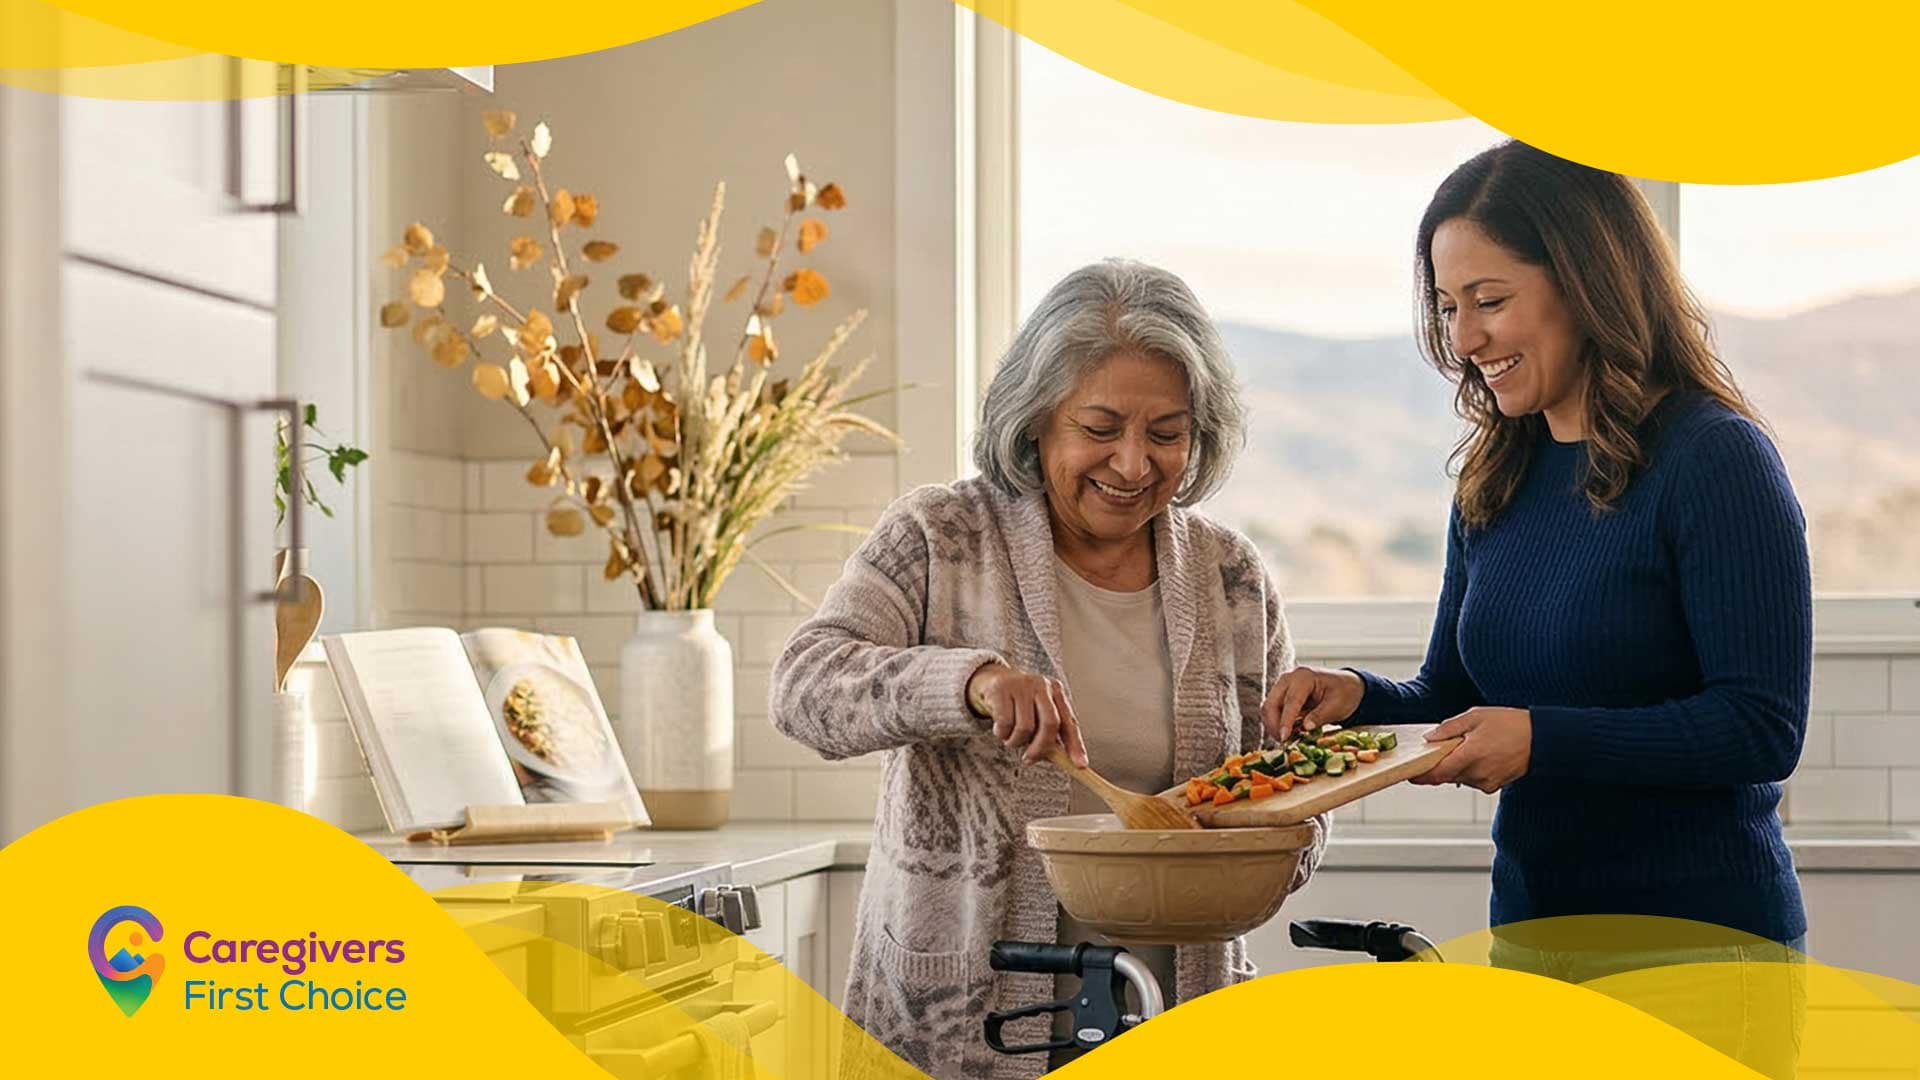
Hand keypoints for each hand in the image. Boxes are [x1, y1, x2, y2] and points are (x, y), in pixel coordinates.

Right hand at [966, 663, 1088, 766]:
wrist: (991, 679)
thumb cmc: (1019, 703)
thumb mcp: (1037, 714)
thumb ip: (1049, 734)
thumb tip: (1063, 761)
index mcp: (1056, 691)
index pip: (1069, 722)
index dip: (1075, 745)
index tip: (1080, 765)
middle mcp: (1041, 685)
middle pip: (1050, 723)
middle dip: (1040, 748)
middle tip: (1029, 759)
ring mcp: (1021, 685)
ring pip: (1025, 727)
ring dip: (1015, 742)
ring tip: (1010, 738)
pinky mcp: (1001, 689)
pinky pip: (1005, 724)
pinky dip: (1002, 733)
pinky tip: (1000, 729)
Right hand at [1263, 665, 1364, 741]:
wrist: (1346, 686)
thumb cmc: (1344, 693)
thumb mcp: (1337, 706)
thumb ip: (1320, 716)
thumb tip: (1305, 727)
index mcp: (1304, 677)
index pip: (1290, 701)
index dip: (1286, 721)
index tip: (1284, 738)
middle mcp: (1288, 679)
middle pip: (1271, 704)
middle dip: (1274, 725)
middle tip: (1285, 743)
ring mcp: (1283, 687)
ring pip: (1268, 709)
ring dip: (1274, 726)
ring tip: (1290, 739)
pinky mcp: (1282, 696)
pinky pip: (1273, 711)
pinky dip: (1278, 724)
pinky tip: (1291, 733)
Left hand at [1412, 707, 1531, 792]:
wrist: (1542, 738)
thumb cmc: (1511, 724)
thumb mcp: (1475, 717)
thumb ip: (1449, 728)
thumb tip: (1430, 738)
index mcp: (1470, 756)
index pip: (1437, 774)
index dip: (1421, 775)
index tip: (1410, 774)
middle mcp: (1477, 774)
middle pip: (1447, 775)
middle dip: (1441, 764)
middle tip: (1444, 747)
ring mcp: (1487, 782)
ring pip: (1460, 778)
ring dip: (1457, 765)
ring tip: (1471, 746)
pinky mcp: (1495, 785)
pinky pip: (1474, 779)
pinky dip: (1471, 769)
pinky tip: (1481, 753)